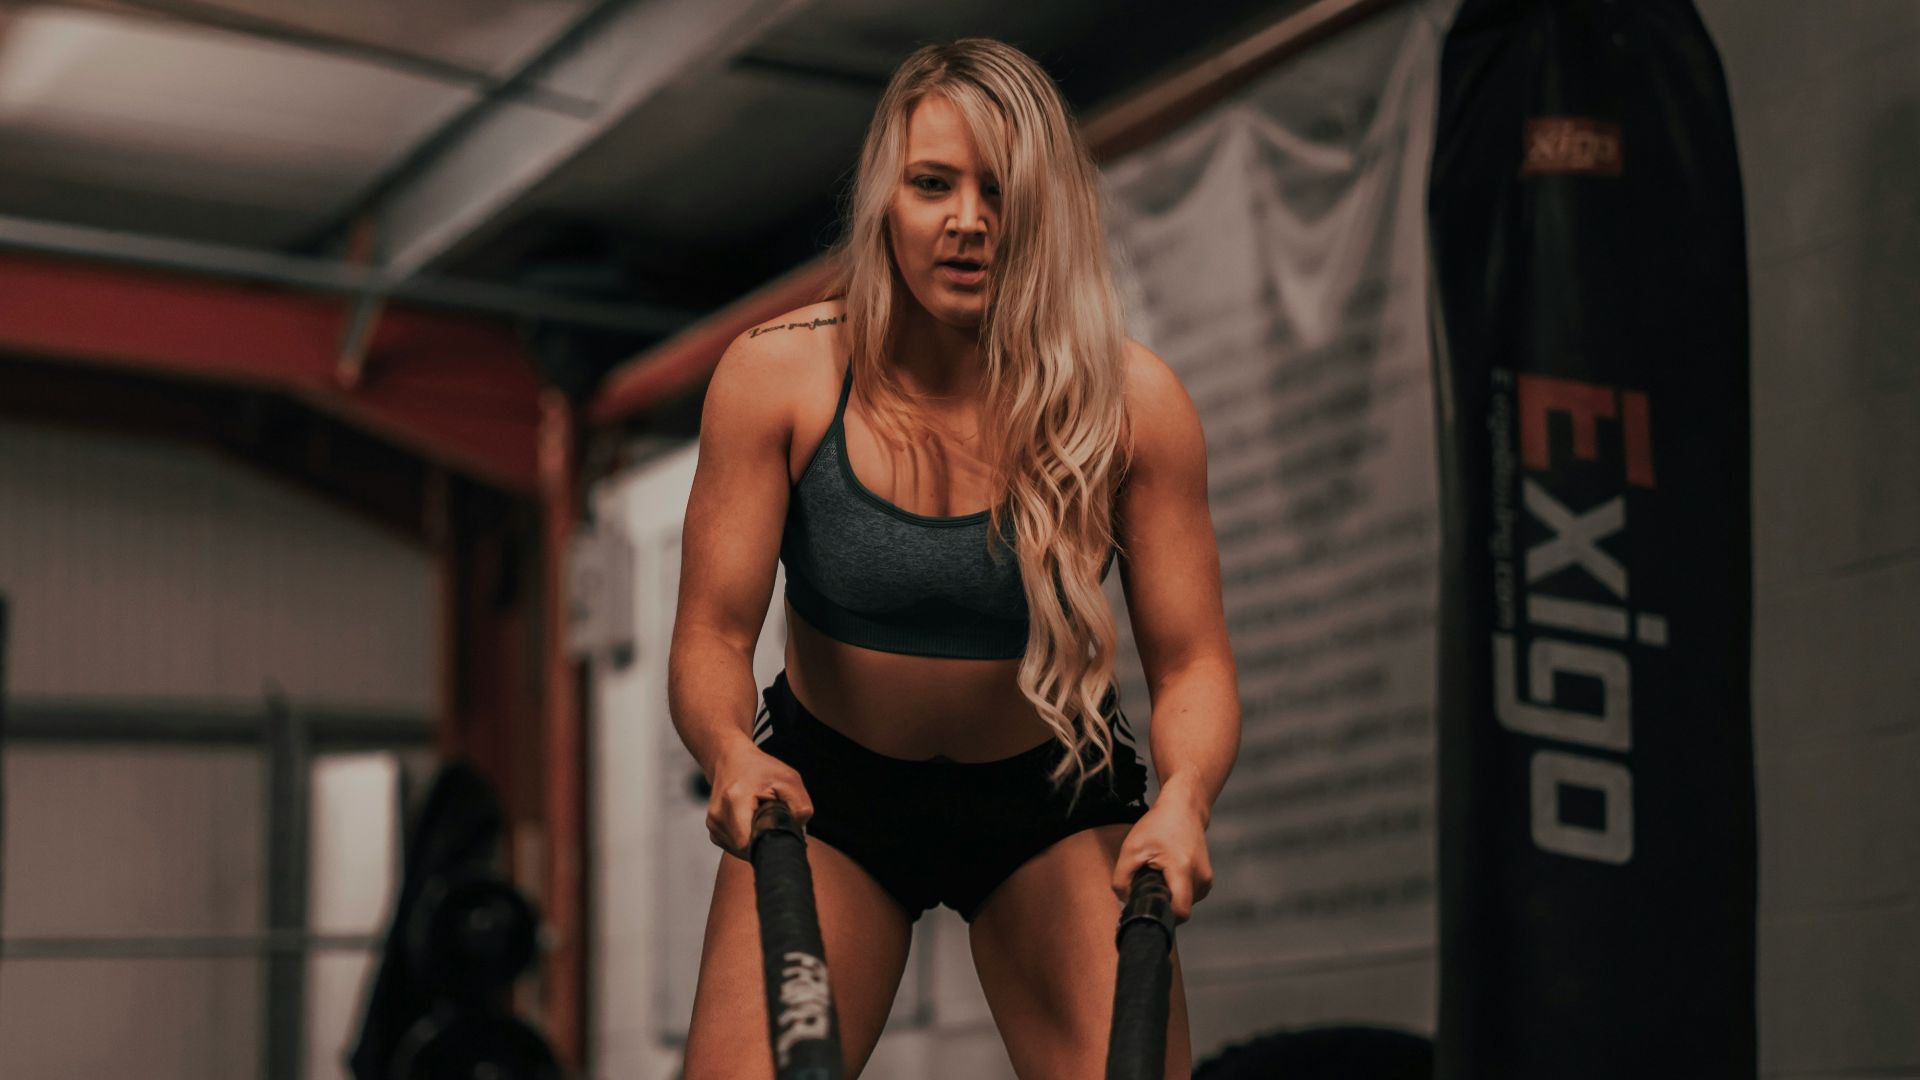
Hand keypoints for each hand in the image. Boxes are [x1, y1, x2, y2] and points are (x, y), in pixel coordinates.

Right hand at [704, 740, 813, 859]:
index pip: (747, 844)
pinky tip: (751, 821)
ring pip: (742, 851)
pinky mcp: (713, 831)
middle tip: (772, 818)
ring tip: (759, 816)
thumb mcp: (789, 779)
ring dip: (756, 840)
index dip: (768, 845)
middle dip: (765, 840)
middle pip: (748, 850)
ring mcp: (713, 825)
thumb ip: (800, 807)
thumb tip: (797, 833)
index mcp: (735, 801)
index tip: (779, 833)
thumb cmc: (760, 768)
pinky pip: (735, 847)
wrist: (730, 759)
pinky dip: (748, 839)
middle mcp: (718, 815)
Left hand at [1111, 799, 1213, 922]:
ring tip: (1161, 873)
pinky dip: (1178, 890)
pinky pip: (1190, 896)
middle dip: (1163, 902)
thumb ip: (1121, 879)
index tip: (1148, 905)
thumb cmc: (1158, 826)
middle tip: (1150, 881)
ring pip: (1185, 903)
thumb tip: (1125, 901)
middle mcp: (1200, 877)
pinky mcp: (1207, 878)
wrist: (1183, 808)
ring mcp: (1206, 878)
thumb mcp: (1131, 849)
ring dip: (1171, 895)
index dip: (1162, 915)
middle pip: (1180, 909)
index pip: (1180, 913)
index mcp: (1182, 870)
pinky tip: (1170, 873)